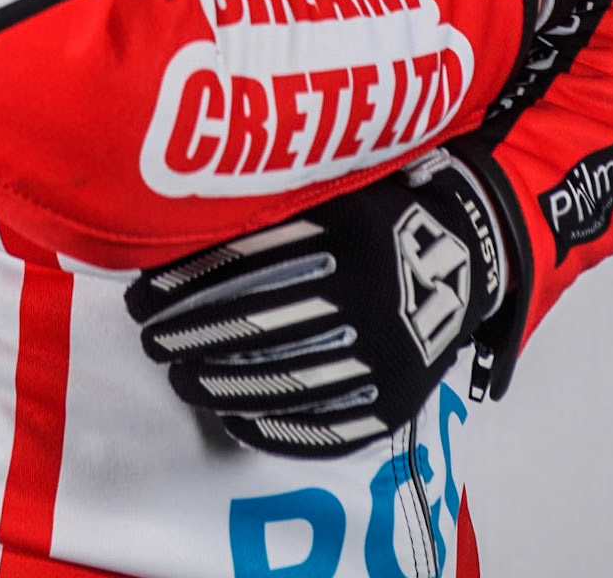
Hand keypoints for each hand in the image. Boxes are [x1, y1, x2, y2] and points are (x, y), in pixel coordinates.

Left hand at [125, 153, 505, 457]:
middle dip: (186, 336)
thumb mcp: (337, 187)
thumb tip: (178, 223)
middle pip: (252, 325)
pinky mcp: (395, 401)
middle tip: (149, 339)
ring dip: (215, 383)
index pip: (241, 266)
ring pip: (279, 380)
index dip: (182, 285)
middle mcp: (365, 296)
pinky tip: (232, 415)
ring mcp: (383, 355)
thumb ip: (274, 204)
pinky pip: (321, 425)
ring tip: (179, 377)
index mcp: (344, 235)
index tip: (140, 295)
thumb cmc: (381, 211)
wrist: (472, 249)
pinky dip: (269, 424)